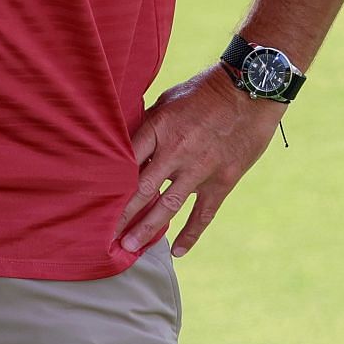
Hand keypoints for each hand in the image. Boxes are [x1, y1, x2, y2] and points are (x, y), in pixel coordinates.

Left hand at [113, 66, 285, 258]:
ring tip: (129, 247)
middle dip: (121, 214)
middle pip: (141, 189)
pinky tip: (177, 251)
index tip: (93, 199)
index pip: (126, 161)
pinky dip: (190, 234)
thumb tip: (127, 144)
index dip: (109, 182)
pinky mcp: (222, 180)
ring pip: (168, 206)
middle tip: (104, 235)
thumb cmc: (203, 91)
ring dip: (147, 229)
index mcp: (158, 128)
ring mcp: (200, 169)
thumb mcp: (168, 101)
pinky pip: (203, 214)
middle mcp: (176, 151)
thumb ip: (149, 126)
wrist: (251, 91)